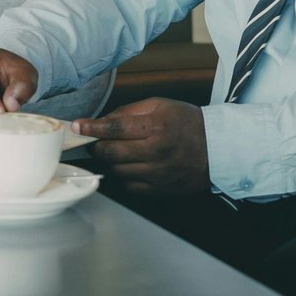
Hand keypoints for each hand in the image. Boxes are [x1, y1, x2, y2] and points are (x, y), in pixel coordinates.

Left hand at [72, 98, 209, 194]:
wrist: (218, 148)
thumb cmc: (189, 123)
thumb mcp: (161, 106)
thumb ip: (130, 111)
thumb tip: (104, 120)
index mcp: (155, 127)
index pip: (114, 128)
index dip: (91, 127)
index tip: (77, 126)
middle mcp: (155, 152)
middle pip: (110, 153)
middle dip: (96, 146)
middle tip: (93, 140)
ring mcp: (158, 173)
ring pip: (117, 171)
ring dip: (109, 161)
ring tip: (115, 151)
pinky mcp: (160, 189)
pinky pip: (130, 186)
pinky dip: (123, 176)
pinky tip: (129, 165)